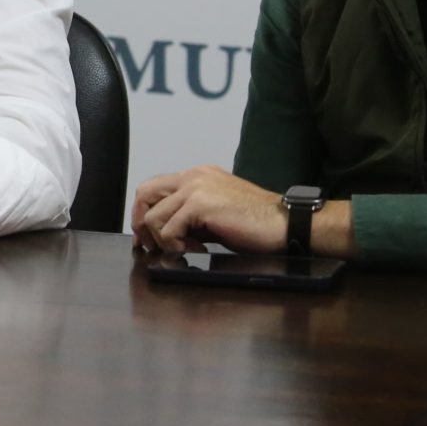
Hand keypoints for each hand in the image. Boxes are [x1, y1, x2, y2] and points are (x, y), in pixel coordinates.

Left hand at [129, 165, 283, 253]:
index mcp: (196, 175)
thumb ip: (190, 214)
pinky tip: (198, 249)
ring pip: (153, 216)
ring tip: (186, 249)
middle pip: (144, 194)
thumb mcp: (215, 213)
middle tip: (153, 246)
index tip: (149, 238)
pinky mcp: (200, 204)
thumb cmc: (255, 223)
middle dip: (142, 224)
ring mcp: (195, 187)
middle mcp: (192, 176)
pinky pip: (169, 230)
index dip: (145, 213)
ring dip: (163, 240)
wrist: (284, 223)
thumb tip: (165, 232)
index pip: (153, 188)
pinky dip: (176, 245)